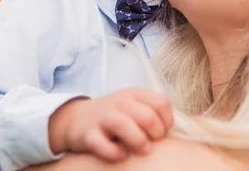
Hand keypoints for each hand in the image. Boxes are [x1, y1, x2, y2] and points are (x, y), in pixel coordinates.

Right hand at [48, 89, 173, 161]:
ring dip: (139, 141)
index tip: (163, 131)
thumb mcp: (133, 106)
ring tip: (143, 150)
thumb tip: (172, 131)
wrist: (76, 118)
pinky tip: (121, 155)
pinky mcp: (87, 134)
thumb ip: (151, 112)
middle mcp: (120, 102)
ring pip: (124, 125)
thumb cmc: (114, 115)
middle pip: (147, 116)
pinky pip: (101, 143)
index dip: (167, 120)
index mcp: (135, 94)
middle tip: (152, 143)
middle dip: (156, 133)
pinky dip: (114, 152)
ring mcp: (103, 117)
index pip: (161, 102)